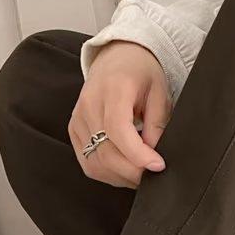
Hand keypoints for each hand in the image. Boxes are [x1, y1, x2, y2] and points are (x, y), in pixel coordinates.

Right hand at [69, 41, 170, 188]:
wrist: (117, 59)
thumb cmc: (141, 72)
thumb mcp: (159, 91)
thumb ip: (157, 122)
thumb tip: (154, 153)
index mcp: (113, 89)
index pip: (118, 129)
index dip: (137, 154)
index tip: (157, 165)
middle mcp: (89, 105)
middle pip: (105, 152)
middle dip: (133, 171)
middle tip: (154, 174)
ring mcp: (78, 119)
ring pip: (95, 162)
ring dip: (121, 176)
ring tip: (142, 174)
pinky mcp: (74, 130)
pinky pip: (88, 162)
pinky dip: (108, 173)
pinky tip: (125, 171)